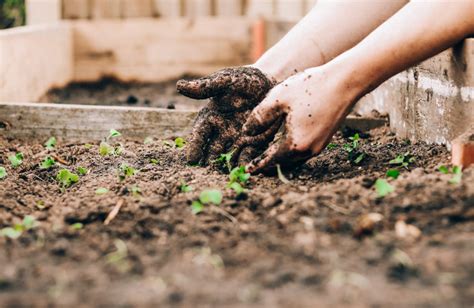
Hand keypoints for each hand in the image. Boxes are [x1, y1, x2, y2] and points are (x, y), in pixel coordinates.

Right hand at [176, 67, 277, 165]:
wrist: (270, 82)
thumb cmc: (243, 80)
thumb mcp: (225, 81)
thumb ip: (205, 87)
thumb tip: (179, 86)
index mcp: (211, 118)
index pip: (199, 135)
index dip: (195, 146)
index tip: (191, 159)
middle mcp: (222, 132)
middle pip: (212, 151)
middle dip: (209, 163)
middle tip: (206, 174)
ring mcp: (237, 139)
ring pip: (228, 157)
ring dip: (226, 167)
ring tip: (224, 177)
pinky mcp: (254, 143)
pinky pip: (248, 156)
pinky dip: (245, 164)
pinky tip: (243, 171)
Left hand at [242, 66, 357, 172]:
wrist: (345, 82)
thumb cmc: (310, 88)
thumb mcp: (278, 99)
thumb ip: (259, 117)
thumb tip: (246, 131)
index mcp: (294, 144)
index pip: (271, 160)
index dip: (257, 165)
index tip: (247, 170)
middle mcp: (308, 151)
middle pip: (282, 163)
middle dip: (268, 164)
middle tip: (253, 166)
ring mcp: (318, 146)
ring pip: (293, 158)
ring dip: (280, 158)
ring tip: (266, 156)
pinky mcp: (325, 139)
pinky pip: (303, 151)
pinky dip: (291, 151)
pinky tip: (284, 143)